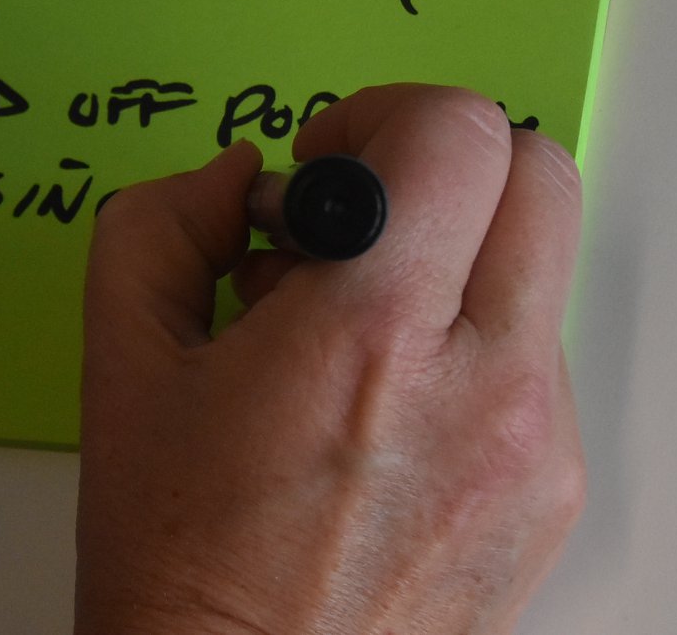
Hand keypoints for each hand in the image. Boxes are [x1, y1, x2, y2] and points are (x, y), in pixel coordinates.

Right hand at [75, 85, 584, 634]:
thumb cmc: (181, 563)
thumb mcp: (122, 365)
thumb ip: (165, 224)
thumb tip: (236, 179)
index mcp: (370, 336)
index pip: (459, 133)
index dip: (382, 114)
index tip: (327, 164)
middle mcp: (484, 386)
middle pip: (539, 174)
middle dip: (445, 163)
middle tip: (363, 213)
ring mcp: (537, 448)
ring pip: (540, 265)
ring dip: (456, 257)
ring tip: (355, 329)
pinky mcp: (554, 497)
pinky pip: (537, 358)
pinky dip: (471, 342)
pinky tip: (383, 401)